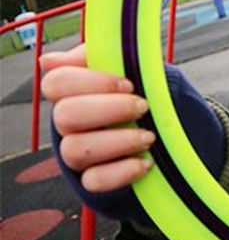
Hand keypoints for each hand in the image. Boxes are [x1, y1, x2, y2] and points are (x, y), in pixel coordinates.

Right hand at [41, 44, 154, 192]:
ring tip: (149, 137)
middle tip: (143, 106)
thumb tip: (50, 60)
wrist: (167, 134)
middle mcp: (68, 125)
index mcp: (73, 93)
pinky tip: (145, 162)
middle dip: (109, 109)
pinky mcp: (92, 182)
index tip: (128, 83)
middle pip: (65, 115)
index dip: (91, 81)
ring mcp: (76, 155)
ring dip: (118, 141)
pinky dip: (122, 171)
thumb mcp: (131, 69)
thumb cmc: (144, 96)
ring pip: (75, 150)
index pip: (57, 82)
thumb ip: (101, 57)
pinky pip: (95, 181)